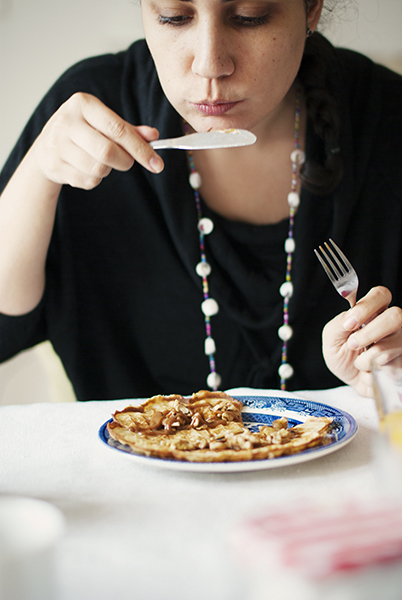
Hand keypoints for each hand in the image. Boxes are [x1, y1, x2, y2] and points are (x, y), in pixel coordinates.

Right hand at [32, 92, 163, 189]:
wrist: (46, 147)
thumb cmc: (83, 132)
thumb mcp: (104, 123)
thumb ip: (129, 130)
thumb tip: (153, 136)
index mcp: (83, 104)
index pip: (118, 129)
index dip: (140, 149)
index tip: (157, 164)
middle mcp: (67, 121)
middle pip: (107, 152)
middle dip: (124, 161)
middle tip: (126, 162)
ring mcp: (57, 144)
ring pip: (98, 169)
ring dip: (108, 170)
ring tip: (101, 161)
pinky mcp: (54, 165)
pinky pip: (87, 181)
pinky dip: (95, 179)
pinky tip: (86, 168)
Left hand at [322, 286, 401, 396]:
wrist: (349, 381)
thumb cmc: (342, 355)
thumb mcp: (332, 337)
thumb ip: (339, 323)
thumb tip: (351, 317)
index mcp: (373, 312)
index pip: (381, 295)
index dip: (366, 307)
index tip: (350, 324)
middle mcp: (391, 324)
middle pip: (396, 316)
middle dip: (369, 333)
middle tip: (353, 344)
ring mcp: (400, 342)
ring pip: (394, 344)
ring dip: (367, 358)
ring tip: (359, 362)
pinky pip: (393, 367)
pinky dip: (373, 374)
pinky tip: (370, 372)